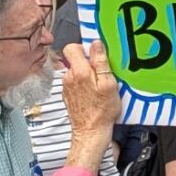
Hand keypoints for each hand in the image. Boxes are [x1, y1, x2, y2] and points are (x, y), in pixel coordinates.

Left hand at [62, 40, 120, 171]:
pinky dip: (84, 83)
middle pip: (75, 59)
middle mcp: (69, 78)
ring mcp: (67, 87)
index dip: (84, 48)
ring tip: (100, 85)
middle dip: (89, 62)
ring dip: (88, 73)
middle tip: (103, 72)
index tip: (96, 54)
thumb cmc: (102, 110)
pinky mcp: (68, 94)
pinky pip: (76, 81)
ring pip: (76, 70)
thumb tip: (96, 44)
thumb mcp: (108, 84)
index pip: (72, 48)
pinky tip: (94, 92)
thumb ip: (101, 62)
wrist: (91, 132)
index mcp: (79, 72)